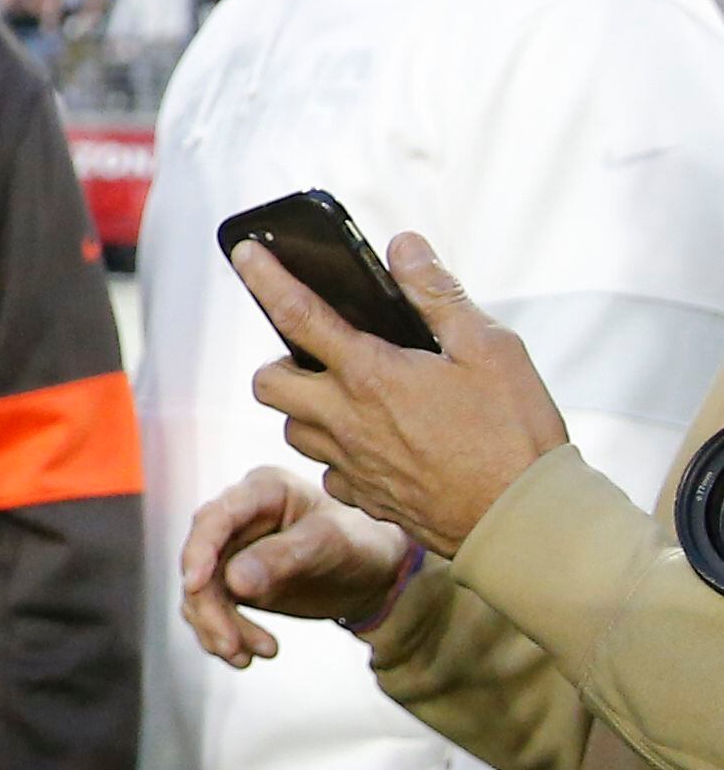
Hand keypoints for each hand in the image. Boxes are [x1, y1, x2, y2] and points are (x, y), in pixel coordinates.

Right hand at [175, 465, 411, 665]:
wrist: (377, 574)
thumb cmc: (361, 544)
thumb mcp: (331, 545)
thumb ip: (283, 557)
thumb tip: (233, 581)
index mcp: (262, 490)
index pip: (215, 518)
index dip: (199, 550)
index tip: (195, 586)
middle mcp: (238, 517)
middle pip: (201, 561)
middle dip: (211, 607)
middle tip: (233, 645)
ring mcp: (231, 551)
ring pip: (201, 592)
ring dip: (220, 628)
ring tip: (261, 653)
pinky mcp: (231, 582)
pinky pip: (212, 610)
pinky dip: (226, 636)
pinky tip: (251, 654)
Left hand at [235, 233, 564, 556]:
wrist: (524, 522)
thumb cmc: (515, 432)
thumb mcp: (490, 349)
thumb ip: (439, 296)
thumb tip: (403, 247)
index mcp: (371, 375)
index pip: (297, 314)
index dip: (265, 278)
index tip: (244, 252)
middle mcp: (346, 421)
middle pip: (269, 384)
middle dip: (281, 364)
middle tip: (320, 356)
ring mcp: (350, 465)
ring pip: (293, 430)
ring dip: (306, 409)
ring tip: (351, 398)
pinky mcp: (365, 499)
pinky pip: (327, 471)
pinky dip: (338, 453)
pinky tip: (375, 445)